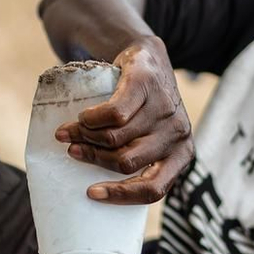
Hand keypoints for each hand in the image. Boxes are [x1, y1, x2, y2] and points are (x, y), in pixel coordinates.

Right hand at [55, 40, 193, 204]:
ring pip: (116, 138)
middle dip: (94, 158)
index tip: (90, 193)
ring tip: (71, 132)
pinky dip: (91, 119)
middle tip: (73, 151)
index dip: (120, 196)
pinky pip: (113, 114)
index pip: (153, 190)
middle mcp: (178, 135)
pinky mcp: (147, 86)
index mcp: (182, 156)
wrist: (147, 58)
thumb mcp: (149, 138)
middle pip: (126, 162)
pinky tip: (83, 117)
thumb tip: (94, 192)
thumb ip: (136, 160)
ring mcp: (165, 109)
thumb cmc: (143, 108)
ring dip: (86, 137)